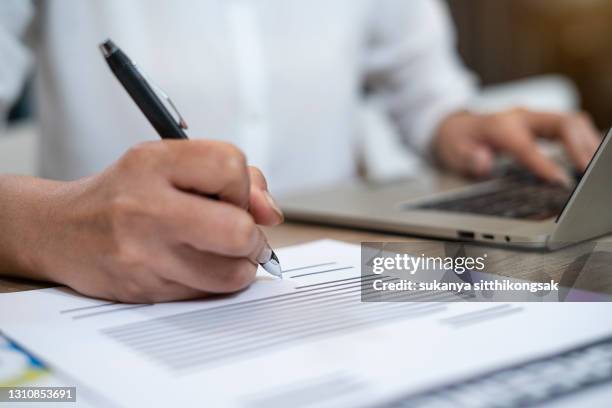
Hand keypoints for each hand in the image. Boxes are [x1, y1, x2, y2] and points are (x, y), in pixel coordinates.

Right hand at [0, 140, 282, 302]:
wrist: (60, 230)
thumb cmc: (124, 193)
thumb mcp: (169, 164)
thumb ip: (231, 177)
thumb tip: (271, 213)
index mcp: (153, 163)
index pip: (231, 167)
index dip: (244, 186)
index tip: (232, 196)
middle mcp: (145, 208)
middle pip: (238, 230)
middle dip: (253, 237)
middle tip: (245, 236)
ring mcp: (143, 254)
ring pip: (231, 273)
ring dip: (241, 266)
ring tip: (224, 253)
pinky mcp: (144, 290)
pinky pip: (207, 294)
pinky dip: (215, 283)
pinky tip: (196, 266)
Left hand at [433, 108, 601, 184]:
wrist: (454, 125)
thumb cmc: (455, 141)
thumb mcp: (451, 152)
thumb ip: (466, 158)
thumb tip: (483, 161)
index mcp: (498, 126)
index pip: (527, 145)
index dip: (545, 164)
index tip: (562, 183)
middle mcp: (520, 116)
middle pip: (561, 123)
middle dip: (580, 147)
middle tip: (590, 173)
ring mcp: (533, 117)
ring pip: (572, 122)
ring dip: (587, 143)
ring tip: (595, 169)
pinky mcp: (542, 123)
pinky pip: (571, 127)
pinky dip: (584, 142)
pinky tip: (588, 160)